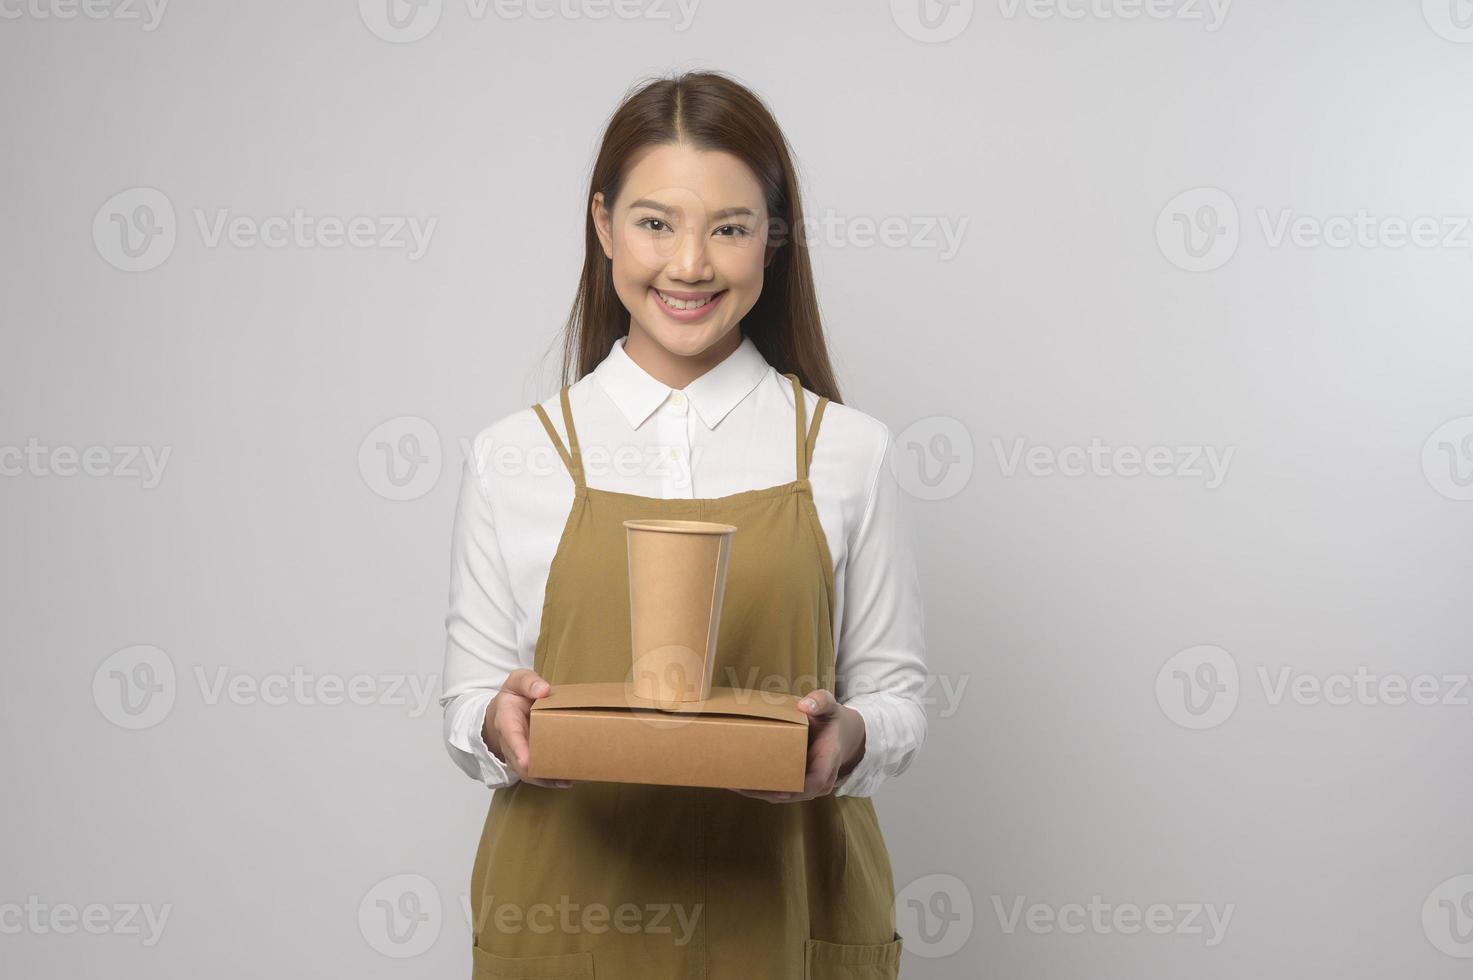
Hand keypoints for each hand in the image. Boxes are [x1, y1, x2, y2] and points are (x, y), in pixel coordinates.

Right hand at [482, 668, 575, 788]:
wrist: (504, 711)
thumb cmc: (514, 697)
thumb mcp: (517, 681)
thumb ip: (528, 682)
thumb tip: (543, 690)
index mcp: (506, 721)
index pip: (511, 737)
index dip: (518, 750)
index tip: (526, 762)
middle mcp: (510, 742)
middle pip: (519, 763)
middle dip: (536, 772)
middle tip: (559, 776)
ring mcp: (518, 755)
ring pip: (528, 773)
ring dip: (547, 779)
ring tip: (568, 780)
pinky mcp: (528, 761)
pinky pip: (536, 775)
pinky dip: (551, 780)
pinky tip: (568, 780)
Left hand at [729, 689, 864, 803]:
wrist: (839, 735)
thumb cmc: (831, 721)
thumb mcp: (831, 706)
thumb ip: (821, 701)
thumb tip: (804, 705)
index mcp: (829, 761)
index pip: (816, 781)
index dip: (796, 788)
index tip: (775, 788)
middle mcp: (819, 781)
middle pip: (791, 793)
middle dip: (764, 791)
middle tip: (737, 782)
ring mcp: (806, 787)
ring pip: (780, 796)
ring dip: (756, 792)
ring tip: (731, 783)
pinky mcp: (794, 786)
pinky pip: (776, 791)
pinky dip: (757, 788)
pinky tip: (736, 782)